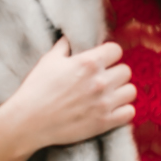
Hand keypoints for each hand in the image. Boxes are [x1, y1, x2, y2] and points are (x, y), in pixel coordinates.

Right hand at [0, 36, 136, 156]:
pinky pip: (130, 113)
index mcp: (88, 62)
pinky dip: (123, 110)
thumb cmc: (36, 89)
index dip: (109, 54)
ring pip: (131, 91)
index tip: (103, 60)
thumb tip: (70, 37)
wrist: (29, 121)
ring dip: (122, 91)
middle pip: (126, 70)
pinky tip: (112, 109)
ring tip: (110, 94)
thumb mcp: (48, 61)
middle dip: (116, 72)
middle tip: (105, 78)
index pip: (116, 50)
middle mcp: (100, 81)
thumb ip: (64, 46)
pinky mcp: (105, 123)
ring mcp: (104, 103)